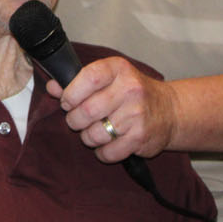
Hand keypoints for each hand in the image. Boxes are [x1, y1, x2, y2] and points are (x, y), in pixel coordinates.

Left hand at [44, 56, 178, 162]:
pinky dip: (102, 152)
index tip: (67, 102)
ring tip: (94, 132)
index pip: (87, 79)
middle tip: (78, 121)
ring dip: (88, 138)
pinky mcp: (141, 137)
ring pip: (94, 134)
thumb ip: (79, 82)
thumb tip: (52, 87)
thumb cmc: (133, 93)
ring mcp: (136, 114)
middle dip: (75, 120)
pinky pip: (108, 152)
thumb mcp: (110, 78)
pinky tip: (107, 144)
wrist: (170, 110)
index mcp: (118, 69)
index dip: (70, 94)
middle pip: (86, 110)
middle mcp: (130, 89)